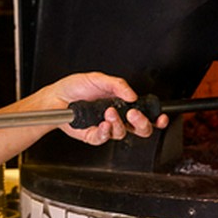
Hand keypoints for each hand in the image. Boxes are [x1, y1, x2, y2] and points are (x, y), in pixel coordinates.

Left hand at [48, 72, 168, 144]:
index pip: (144, 114)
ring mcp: (105, 128)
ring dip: (118, 123)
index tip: (161, 116)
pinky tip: (102, 123)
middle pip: (139, 130)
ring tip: (108, 112)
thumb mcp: (98, 79)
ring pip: (121, 133)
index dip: (156, 118)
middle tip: (133, 114)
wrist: (56, 96)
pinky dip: (105, 131)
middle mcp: (116, 118)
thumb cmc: (75, 87)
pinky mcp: (93, 135)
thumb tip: (133, 95)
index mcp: (121, 104)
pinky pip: (104, 138)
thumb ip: (118, 85)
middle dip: (142, 123)